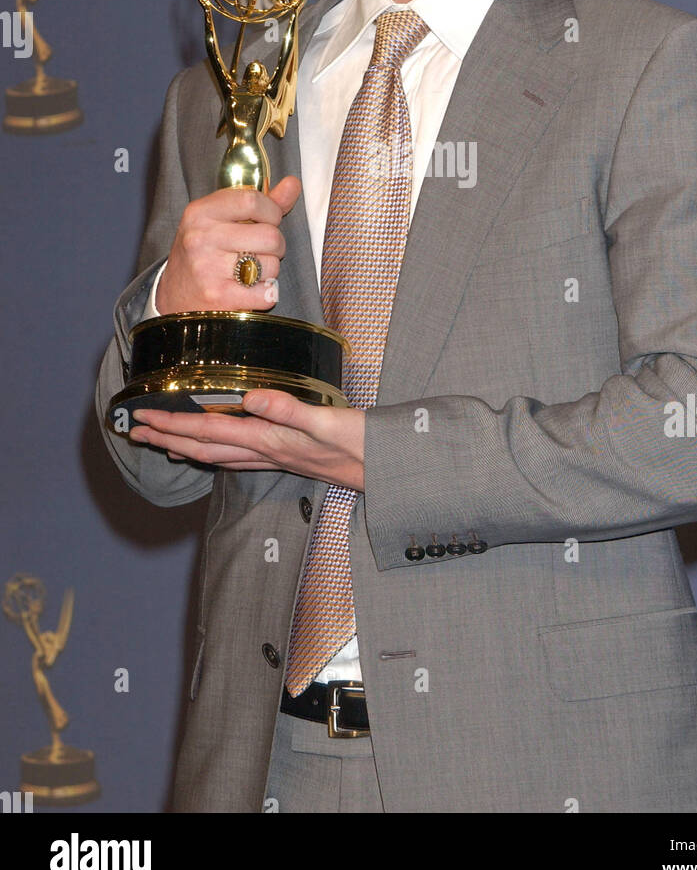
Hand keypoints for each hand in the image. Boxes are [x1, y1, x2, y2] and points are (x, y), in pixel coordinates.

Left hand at [128, 389, 365, 489]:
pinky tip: (216, 449)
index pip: (208, 430)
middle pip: (203, 448)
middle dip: (167, 440)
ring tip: (163, 442)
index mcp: (269, 440)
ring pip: (217, 456)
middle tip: (136, 433)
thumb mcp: (328, 421)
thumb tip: (251, 399)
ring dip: (186, 448)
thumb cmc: (362, 444)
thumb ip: (289, 409)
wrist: (386, 471)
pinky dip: (216, 451)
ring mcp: (275, 458)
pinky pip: (238, 457)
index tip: (143, 420)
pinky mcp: (287, 457)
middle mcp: (265, 452)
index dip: (172, 424)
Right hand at [157, 175, 300, 313]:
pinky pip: (267, 293)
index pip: (252, 200)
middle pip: (270, 235)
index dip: (271, 211)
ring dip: (270, 271)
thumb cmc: (203, 253)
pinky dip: (266, 293)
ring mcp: (208, 268)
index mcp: (200, 212)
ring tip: (251, 271)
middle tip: (262, 250)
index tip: (269, 220)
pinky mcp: (219, 297)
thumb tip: (293, 183)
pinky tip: (250, 290)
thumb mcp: (220, 220)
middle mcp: (201, 238)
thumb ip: (260, 202)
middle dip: (276, 245)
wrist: (174, 296)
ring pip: (271, 265)